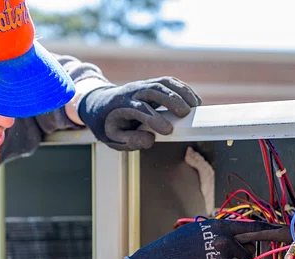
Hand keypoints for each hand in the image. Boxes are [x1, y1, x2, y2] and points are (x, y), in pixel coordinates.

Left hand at [78, 77, 200, 150]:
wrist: (99, 104)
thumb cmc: (108, 124)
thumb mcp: (113, 138)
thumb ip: (130, 140)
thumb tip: (151, 139)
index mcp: (121, 106)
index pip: (139, 109)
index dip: (154, 119)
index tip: (168, 130)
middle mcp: (132, 92)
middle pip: (153, 90)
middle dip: (171, 100)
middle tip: (186, 113)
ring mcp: (142, 85)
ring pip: (163, 83)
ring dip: (181, 92)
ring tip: (195, 106)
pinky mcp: (151, 83)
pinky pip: (168, 81)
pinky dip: (183, 89)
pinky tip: (194, 100)